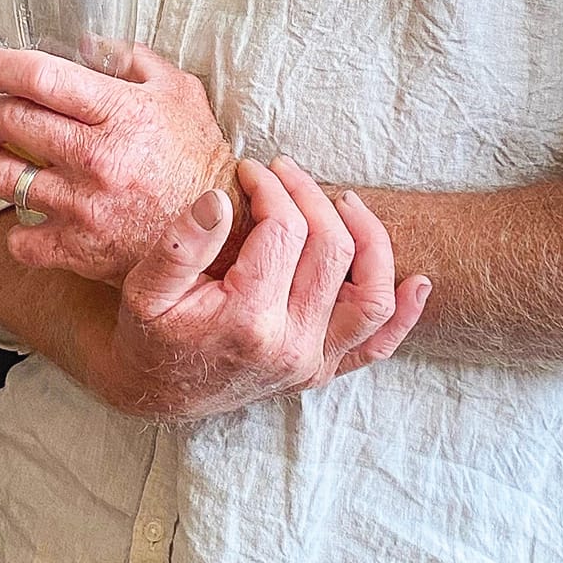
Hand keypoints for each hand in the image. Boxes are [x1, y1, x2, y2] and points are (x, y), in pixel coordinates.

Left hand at [0, 41, 242, 283]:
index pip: (39, 78)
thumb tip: (85, 43)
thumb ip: (131, 59)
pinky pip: (20, 238)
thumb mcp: (178, 91)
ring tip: (3, 158)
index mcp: (118, 112)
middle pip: (9, 122)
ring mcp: (84, 206)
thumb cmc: (196, 155)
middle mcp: (96, 158)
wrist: (220, 231)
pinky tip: (30, 213)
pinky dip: (17, 227)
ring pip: (3, 177)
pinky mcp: (80, 249)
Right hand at [98, 155, 430, 420]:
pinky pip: (379, 345)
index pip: (284, 230)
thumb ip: (181, 245)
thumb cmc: (149, 335)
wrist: (158, 394)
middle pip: (331, 249)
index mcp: (247, 321)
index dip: (269, 188)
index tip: (248, 169)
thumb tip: (220, 199)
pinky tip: (417, 281)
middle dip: (310, 195)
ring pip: (370, 295)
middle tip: (282, 170)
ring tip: (343, 200)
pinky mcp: (323, 371)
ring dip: (369, 239)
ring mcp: (313, 363)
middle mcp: (291, 346)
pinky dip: (405, 313)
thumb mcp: (144, 289)